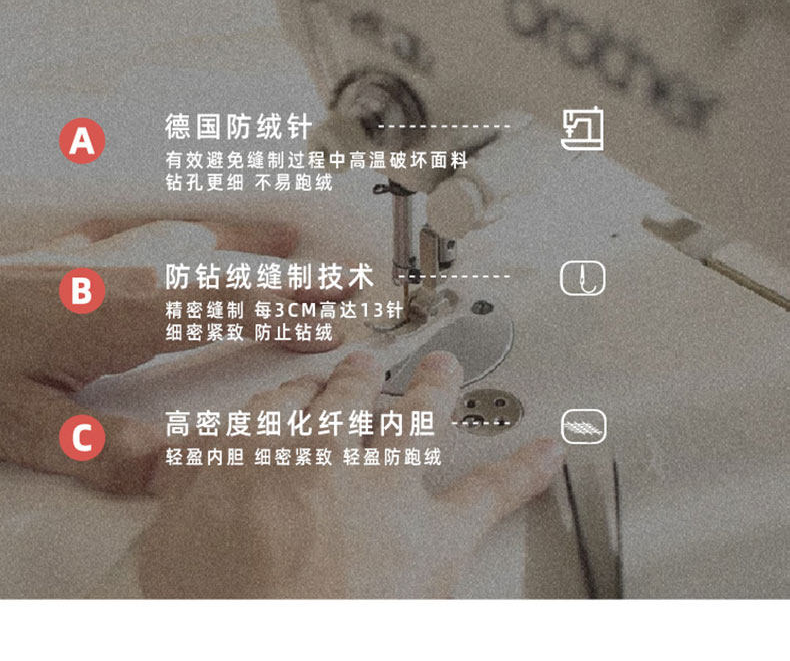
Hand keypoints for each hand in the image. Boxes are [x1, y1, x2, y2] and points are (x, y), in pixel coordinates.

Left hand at [0, 217, 347, 493]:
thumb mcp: (24, 424)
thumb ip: (103, 451)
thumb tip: (180, 469)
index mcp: (129, 315)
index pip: (231, 311)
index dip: (287, 317)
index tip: (332, 324)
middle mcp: (132, 275)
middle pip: (233, 274)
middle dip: (295, 280)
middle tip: (347, 280)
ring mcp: (110, 258)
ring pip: (203, 250)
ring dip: (255, 255)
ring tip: (295, 253)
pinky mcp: (87, 256)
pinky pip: (166, 237)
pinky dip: (203, 237)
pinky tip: (206, 236)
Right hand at [138, 350, 563, 597]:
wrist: (268, 647)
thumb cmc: (213, 607)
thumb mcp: (172, 542)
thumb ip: (190, 492)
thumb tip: (194, 468)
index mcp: (262, 448)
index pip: (281, 401)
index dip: (298, 392)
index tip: (306, 386)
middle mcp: (327, 450)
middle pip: (349, 395)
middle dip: (362, 376)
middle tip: (371, 363)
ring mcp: (385, 485)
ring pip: (416, 417)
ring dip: (434, 387)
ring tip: (445, 367)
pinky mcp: (434, 535)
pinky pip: (488, 491)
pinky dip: (522, 469)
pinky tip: (547, 450)